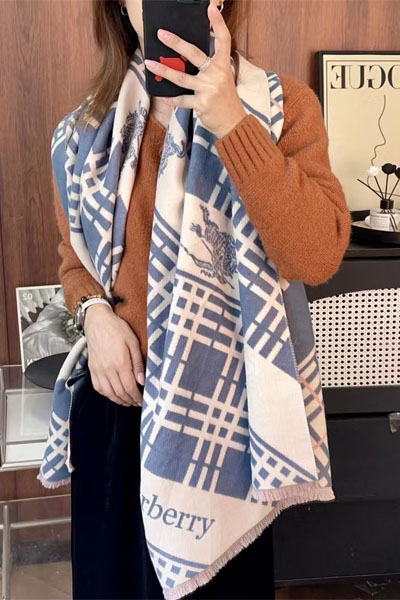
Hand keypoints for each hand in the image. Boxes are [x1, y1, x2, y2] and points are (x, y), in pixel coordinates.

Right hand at [84, 304, 144, 406]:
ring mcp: (98, 370)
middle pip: (120, 392)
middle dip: (130, 400)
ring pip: (109, 393)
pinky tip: (114, 395)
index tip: (143, 400)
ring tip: (128, 401)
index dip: (137, 397)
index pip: (130, 387)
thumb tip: (142, 381)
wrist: (97, 322)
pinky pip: (99, 388)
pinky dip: (107, 395)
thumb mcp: (133, 342)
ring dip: (119, 400)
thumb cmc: (117, 329)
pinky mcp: (92, 369)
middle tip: (137, 402)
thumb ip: (138, 363)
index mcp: (120, 362)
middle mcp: (108, 369)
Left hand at [144, 2, 246, 138]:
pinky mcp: (201, 104)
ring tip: (149, 63)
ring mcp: (208, 89)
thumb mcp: (222, 79)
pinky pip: (181, 99)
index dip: (218, 24)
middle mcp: (216, 75)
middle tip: (161, 34)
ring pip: (181, 78)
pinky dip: (170, 98)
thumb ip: (209, 68)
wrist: (233, 123)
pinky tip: (161, 95)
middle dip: (176, 43)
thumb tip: (186, 58)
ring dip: (163, 70)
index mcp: (223, 66)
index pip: (223, 40)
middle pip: (194, 54)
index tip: (211, 9)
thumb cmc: (225, 100)